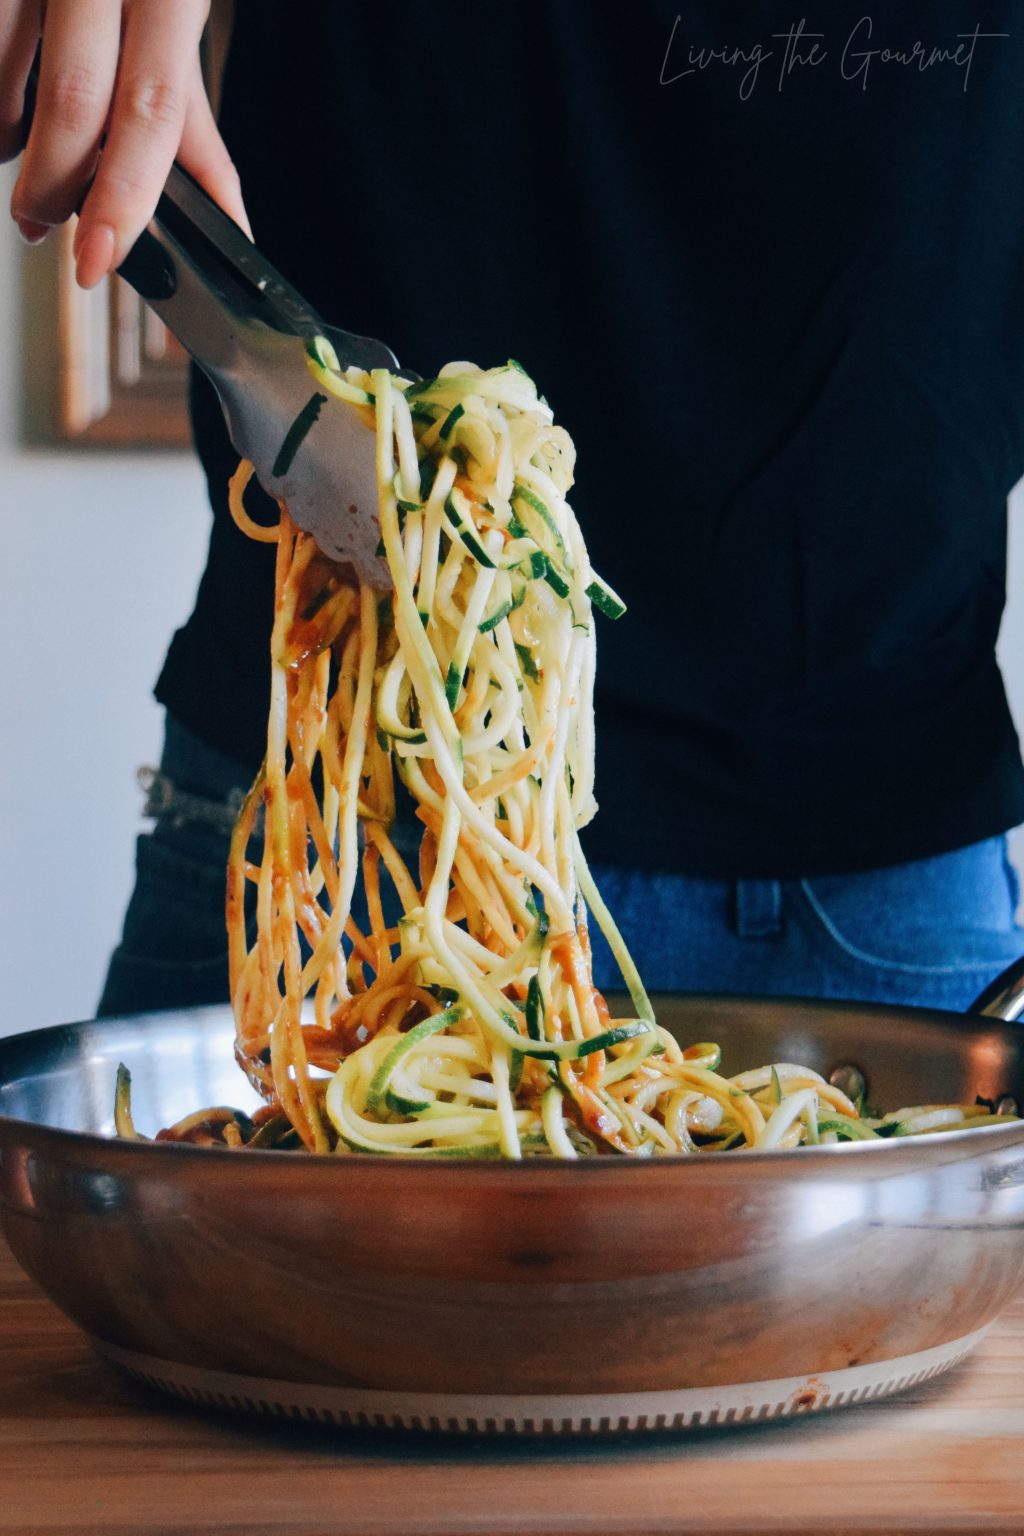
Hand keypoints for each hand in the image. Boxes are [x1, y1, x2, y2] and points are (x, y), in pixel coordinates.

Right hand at [0, 0, 249, 287]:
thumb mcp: (174, 20)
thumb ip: (190, 123)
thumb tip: (231, 225)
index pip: (151, 112)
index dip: (124, 197)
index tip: (99, 259)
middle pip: (74, 104)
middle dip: (57, 188)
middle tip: (47, 228)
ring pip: (4, 84)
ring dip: (9, 144)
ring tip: (22, 161)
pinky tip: (5, 121)